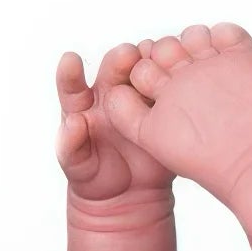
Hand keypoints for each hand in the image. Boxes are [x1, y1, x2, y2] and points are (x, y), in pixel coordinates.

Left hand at [55, 44, 174, 209]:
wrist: (128, 195)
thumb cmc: (94, 177)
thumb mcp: (76, 167)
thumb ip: (70, 146)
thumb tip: (74, 122)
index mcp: (84, 105)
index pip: (73, 85)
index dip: (71, 73)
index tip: (71, 60)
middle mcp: (111, 94)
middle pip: (114, 69)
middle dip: (120, 60)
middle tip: (128, 55)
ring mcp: (139, 99)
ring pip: (144, 72)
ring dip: (150, 63)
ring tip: (156, 62)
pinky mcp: (163, 109)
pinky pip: (170, 92)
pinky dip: (175, 81)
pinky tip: (182, 76)